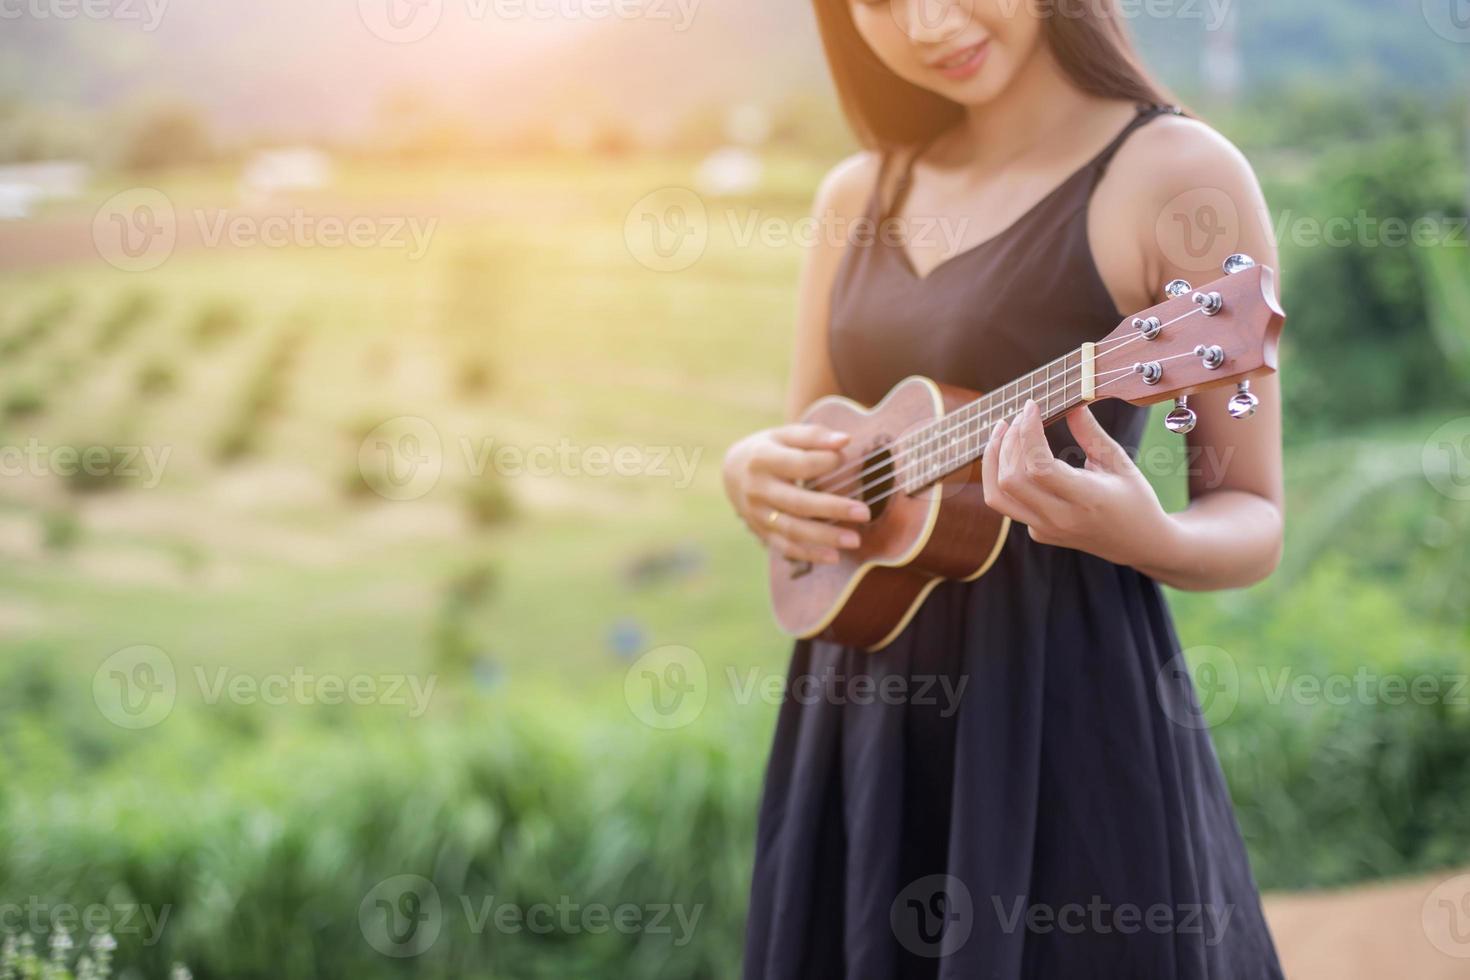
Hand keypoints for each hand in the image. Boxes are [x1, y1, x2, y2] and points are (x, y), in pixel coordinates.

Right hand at [723, 424, 870, 563]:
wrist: (731, 472)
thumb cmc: (768, 449)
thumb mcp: (784, 435)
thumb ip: (814, 436)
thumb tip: (845, 441)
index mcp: (763, 459)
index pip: (800, 464)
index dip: (826, 461)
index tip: (845, 458)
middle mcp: (758, 489)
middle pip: (797, 502)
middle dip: (832, 508)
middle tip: (864, 512)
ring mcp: (758, 514)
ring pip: (792, 529)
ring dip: (824, 537)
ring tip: (854, 540)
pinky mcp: (761, 532)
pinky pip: (786, 547)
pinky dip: (810, 554)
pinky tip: (834, 557)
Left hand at [980, 399, 1175, 567]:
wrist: (1139, 544)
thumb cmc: (1134, 498)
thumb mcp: (1119, 462)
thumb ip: (1091, 433)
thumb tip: (1072, 402)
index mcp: (1086, 499)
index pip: (1039, 467)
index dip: (1028, 433)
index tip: (1032, 406)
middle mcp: (1061, 519)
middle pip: (1011, 480)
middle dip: (1008, 442)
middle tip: (1019, 416)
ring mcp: (1045, 529)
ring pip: (997, 495)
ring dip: (994, 459)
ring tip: (1002, 430)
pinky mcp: (1038, 533)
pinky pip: (1007, 503)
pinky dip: (1003, 473)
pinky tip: (1013, 452)